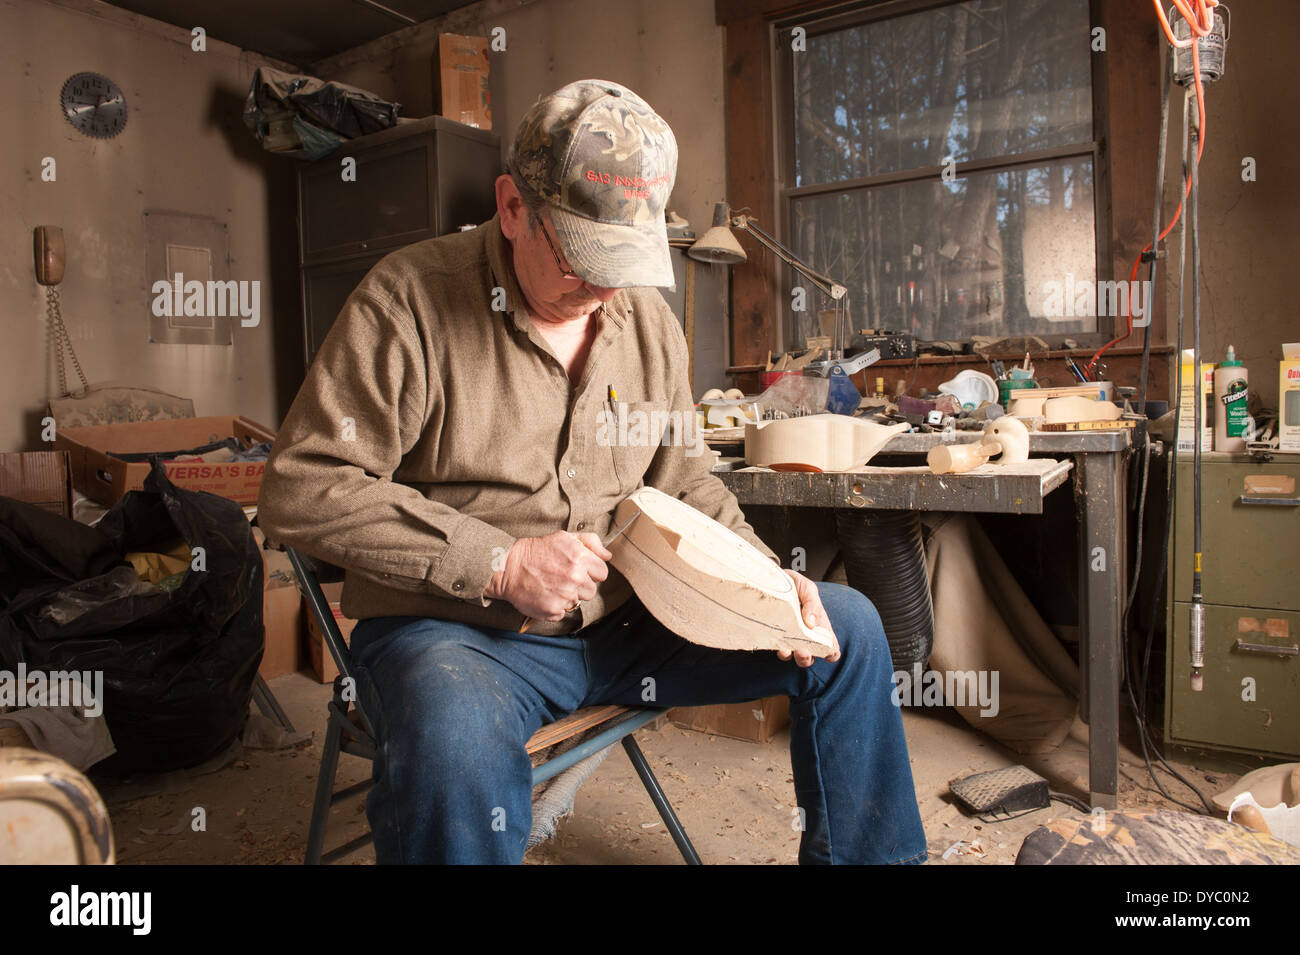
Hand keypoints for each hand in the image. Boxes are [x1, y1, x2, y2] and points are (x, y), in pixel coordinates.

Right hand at [485, 531, 610, 620]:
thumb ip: (591, 543)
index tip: (580, 570)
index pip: (602, 573)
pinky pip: (564, 611)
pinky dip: (556, 605)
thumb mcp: (564, 538)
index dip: (592, 572)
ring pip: (579, 602)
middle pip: (592, 590)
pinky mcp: (554, 609)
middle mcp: (575, 577)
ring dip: (569, 596)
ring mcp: (565, 595)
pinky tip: (546, 594)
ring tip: (554, 585)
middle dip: (581, 585)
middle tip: (563, 577)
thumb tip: (607, 555)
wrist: (510, 567)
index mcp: (580, 558)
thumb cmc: (537, 551)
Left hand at [777, 570, 840, 667]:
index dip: (831, 653)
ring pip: (792, 655)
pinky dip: (776, 648)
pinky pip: (775, 647)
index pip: (830, 645)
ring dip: (791, 656)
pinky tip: (775, 643)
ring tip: (787, 650)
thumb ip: (812, 603)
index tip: (826, 654)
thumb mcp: (808, 588)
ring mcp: (788, 635)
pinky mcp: (772, 633)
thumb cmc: (795, 584)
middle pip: (810, 656)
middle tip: (802, 651)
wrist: (771, 577)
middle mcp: (805, 634)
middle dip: (807, 658)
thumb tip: (811, 624)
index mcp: (819, 625)